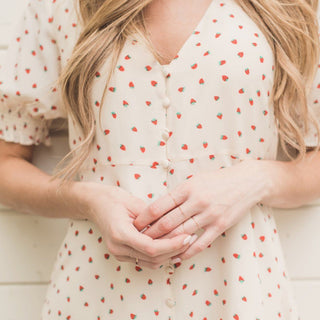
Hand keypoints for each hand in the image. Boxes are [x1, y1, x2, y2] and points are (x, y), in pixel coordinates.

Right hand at [79, 182, 192, 268]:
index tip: (188, 237)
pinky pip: (144, 260)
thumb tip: (174, 226)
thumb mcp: (135, 203)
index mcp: (120, 234)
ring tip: (185, 243)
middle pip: (153, 258)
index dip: (172, 245)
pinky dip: (160, 256)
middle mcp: (118, 248)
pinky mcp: (122, 254)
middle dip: (175, 251)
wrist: (95, 203)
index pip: (151, 248)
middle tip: (191, 239)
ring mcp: (118, 253)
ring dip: (169, 256)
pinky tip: (172, 247)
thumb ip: (153, 217)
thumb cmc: (114, 199)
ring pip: (150, 263)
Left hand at [133, 159, 270, 260]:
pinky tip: (176, 257)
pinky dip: (186, 252)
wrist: (247, 182)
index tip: (135, 224)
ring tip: (154, 250)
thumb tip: (158, 209)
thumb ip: (178, 194)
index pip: (159, 206)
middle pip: (167, 223)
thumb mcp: (194, 180)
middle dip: (151, 234)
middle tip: (139, 240)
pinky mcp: (220, 226)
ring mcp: (209, 215)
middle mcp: (197, 201)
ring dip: (166, 244)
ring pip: (181, 235)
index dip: (144, 218)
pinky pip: (200, 243)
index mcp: (187, 188)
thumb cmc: (216, 180)